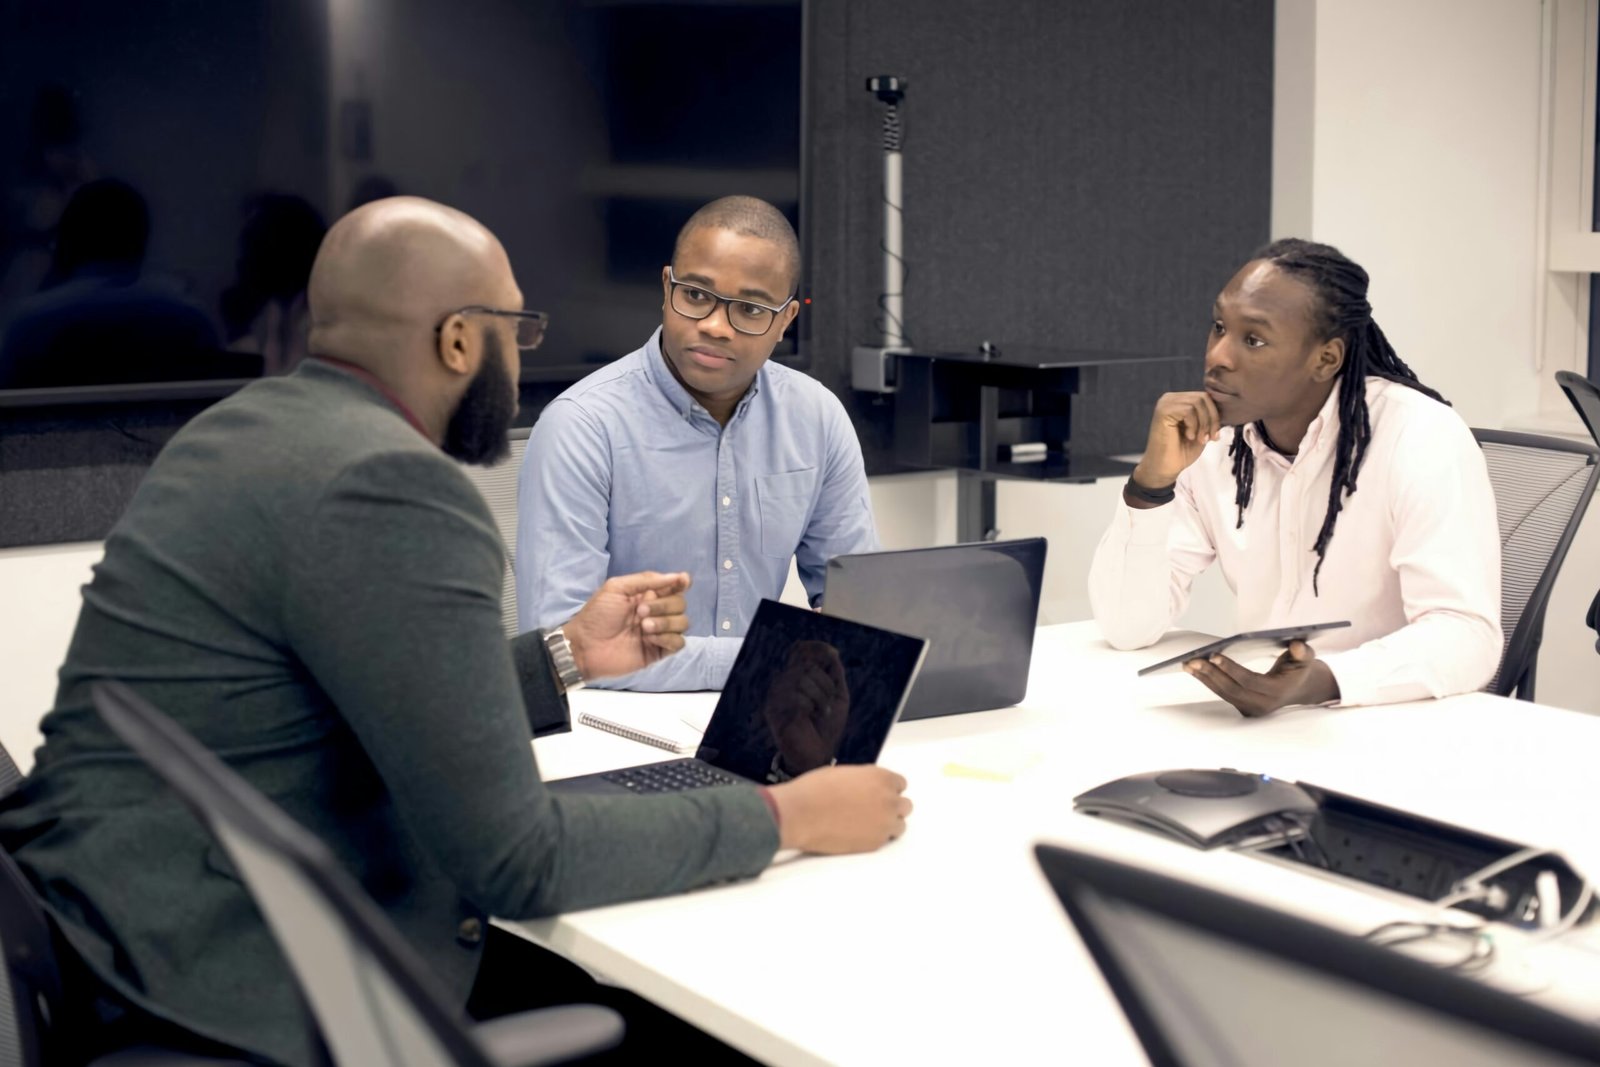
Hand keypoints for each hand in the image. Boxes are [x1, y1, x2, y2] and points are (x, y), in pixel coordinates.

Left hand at [560, 572, 690, 680]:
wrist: (586, 646)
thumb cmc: (597, 615)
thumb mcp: (617, 588)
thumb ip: (646, 580)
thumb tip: (677, 577)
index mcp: (647, 595)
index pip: (674, 586)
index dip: (682, 582)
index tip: (682, 581)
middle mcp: (657, 612)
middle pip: (680, 603)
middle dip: (664, 605)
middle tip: (640, 612)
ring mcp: (659, 632)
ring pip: (683, 622)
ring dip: (665, 623)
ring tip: (643, 627)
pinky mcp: (659, 651)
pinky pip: (679, 643)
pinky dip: (667, 639)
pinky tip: (649, 640)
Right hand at [761, 640, 850, 774]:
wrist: (818, 755)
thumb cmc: (827, 727)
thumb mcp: (838, 697)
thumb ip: (835, 674)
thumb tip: (832, 652)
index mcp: (798, 677)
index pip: (799, 650)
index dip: (816, 647)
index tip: (833, 653)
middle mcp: (785, 683)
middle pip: (806, 665)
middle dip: (826, 683)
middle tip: (829, 701)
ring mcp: (777, 695)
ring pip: (801, 678)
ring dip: (820, 696)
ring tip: (822, 712)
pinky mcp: (773, 710)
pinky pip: (794, 696)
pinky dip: (810, 705)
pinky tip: (810, 717)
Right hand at [766, 765, 911, 852]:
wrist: (800, 814)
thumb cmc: (815, 790)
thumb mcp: (844, 773)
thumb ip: (864, 780)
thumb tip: (868, 787)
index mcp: (881, 778)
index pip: (900, 784)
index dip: (888, 789)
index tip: (879, 794)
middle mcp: (888, 800)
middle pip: (905, 806)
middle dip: (892, 807)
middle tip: (875, 810)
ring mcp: (884, 823)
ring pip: (900, 825)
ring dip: (888, 824)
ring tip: (869, 824)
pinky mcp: (875, 843)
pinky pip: (885, 840)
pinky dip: (876, 837)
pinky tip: (859, 833)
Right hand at [1128, 391, 1221, 505]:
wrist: (1165, 469)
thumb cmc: (1182, 452)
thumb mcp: (1202, 431)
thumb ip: (1209, 416)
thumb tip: (1226, 406)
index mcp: (1180, 401)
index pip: (1205, 397)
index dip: (1215, 415)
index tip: (1215, 436)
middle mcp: (1171, 398)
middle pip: (1203, 397)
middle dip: (1212, 419)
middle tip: (1209, 438)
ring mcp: (1166, 403)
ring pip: (1198, 402)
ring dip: (1204, 424)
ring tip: (1200, 439)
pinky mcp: (1163, 411)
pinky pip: (1189, 410)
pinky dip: (1194, 425)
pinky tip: (1189, 437)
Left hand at [1184, 640, 1339, 716]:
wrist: (1301, 689)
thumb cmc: (1299, 669)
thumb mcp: (1306, 659)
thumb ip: (1302, 652)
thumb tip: (1296, 645)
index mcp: (1277, 691)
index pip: (1249, 681)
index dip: (1231, 668)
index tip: (1213, 655)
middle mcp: (1263, 704)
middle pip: (1231, 689)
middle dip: (1210, 674)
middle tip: (1192, 660)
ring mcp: (1252, 708)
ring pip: (1224, 693)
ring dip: (1204, 678)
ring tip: (1188, 664)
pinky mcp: (1243, 707)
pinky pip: (1223, 694)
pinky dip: (1208, 682)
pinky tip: (1195, 670)